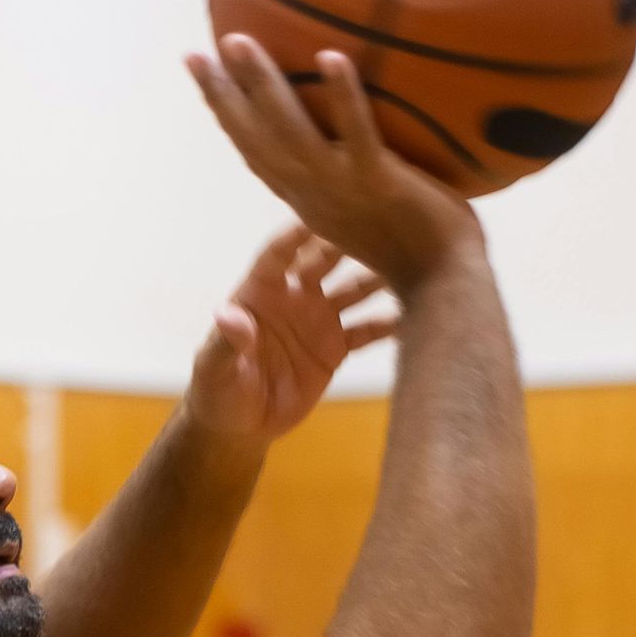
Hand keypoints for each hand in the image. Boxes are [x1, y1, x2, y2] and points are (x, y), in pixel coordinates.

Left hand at [184, 223, 398, 459]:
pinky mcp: (336, 347)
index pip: (280, 252)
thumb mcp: (215, 369)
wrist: (240, 427)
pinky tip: (419, 314)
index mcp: (260, 291)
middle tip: (382, 222)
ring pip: (356, 289)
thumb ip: (227, 341)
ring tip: (413, 260)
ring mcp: (319, 319)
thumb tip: (228, 315)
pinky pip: (368, 330)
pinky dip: (391, 323)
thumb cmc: (217, 391)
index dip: (298, 232)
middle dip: (350, 240)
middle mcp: (294, 296)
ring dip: (380, 276)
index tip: (323, 209)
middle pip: (325, 260)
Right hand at [187, 35, 483, 298]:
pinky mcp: (377, 181)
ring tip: (237, 43)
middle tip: (195, 56)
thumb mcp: (368, 213)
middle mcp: (311, 195)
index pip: (256, 154)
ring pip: (289, 131)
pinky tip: (330, 56)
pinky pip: (356, 133)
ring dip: (261, 85)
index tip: (208, 83)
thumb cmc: (419, 253)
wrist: (443, 289)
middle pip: (255, 141)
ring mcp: (340, 188)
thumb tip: (358, 140)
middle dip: (221, 97)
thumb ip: (352, 181)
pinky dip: (342, 96)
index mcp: (307, 202)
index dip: (228, 120)